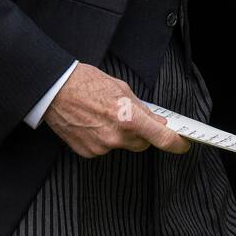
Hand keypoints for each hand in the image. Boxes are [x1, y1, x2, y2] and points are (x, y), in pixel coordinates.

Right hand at [43, 62, 190, 157]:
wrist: (54, 90)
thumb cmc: (85, 83)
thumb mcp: (121, 88)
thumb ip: (141, 108)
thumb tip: (157, 122)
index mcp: (128, 117)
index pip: (162, 139)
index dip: (176, 143)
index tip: (182, 143)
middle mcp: (116, 136)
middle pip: (143, 143)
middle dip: (143, 133)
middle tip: (130, 117)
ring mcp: (101, 147)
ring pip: (122, 145)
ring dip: (120, 134)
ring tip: (103, 114)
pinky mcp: (87, 152)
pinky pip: (104, 148)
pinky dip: (103, 138)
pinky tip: (92, 123)